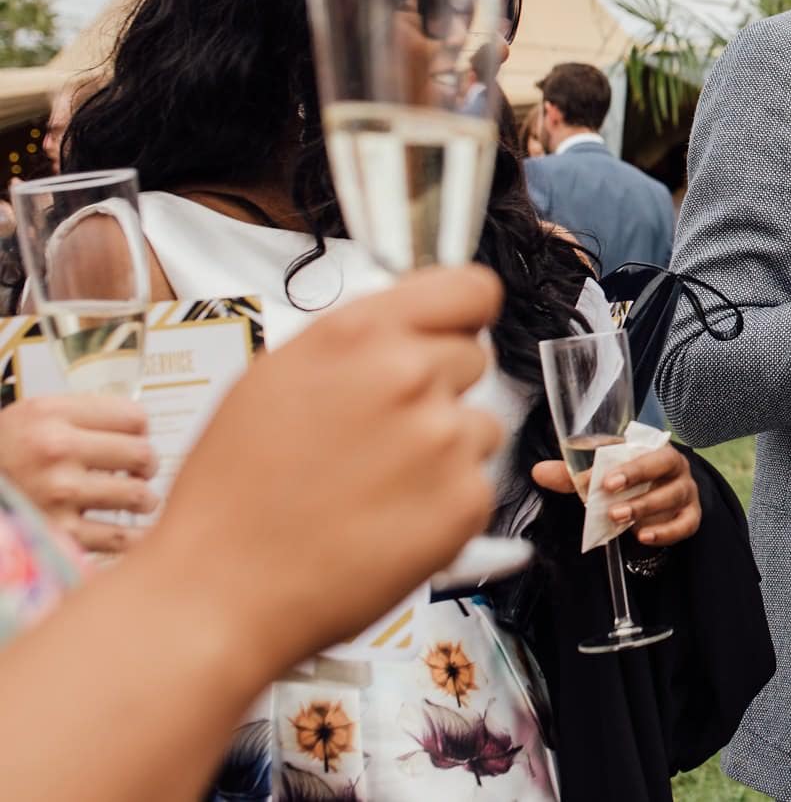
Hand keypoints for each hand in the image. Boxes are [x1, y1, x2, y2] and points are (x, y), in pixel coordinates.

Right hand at [0, 394, 158, 553]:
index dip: (141, 431)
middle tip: (141, 471)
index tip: (136, 439)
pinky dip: (133, 538)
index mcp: (51, 415)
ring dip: (143, 500)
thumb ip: (83, 416)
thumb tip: (141, 428)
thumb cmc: (5, 452)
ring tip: (136, 500)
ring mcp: (56, 494)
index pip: (133, 417)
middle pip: (142, 454)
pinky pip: (118, 538)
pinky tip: (133, 532)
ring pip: (137, 495)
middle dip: (146, 465)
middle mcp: (55, 450)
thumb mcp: (33, 416)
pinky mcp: (56, 533)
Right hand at [139, 265, 505, 661]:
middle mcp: (409, 376)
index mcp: (359, 335)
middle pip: (472, 359)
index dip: (462, 315)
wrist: (219, 592)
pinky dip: (445, 503)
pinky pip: (478, 484)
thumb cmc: (233, 491)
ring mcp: (444, 440)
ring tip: (376, 486)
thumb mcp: (274, 379)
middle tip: (381, 434)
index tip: (450, 335)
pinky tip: (389, 522)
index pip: (471, 290)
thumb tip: (406, 329)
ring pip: (479, 425)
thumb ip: (353, 344)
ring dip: (445, 449)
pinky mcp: (466, 502)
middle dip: (439, 388)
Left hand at [532, 442, 700, 546]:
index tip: (596, 480)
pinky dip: (667, 532)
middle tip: (609, 492)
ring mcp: (686, 491)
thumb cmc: (630, 480)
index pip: (641, 448)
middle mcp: (676, 466)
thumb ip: (572, 475)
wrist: (659, 496)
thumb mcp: (602, 475)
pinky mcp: (691, 516)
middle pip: (665, 464)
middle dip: (637, 476)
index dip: (622, 462)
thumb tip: (538, 471)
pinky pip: (686, 524)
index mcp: (653, 447)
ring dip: (645, 506)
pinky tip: (643, 536)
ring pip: (673, 495)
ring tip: (617, 518)